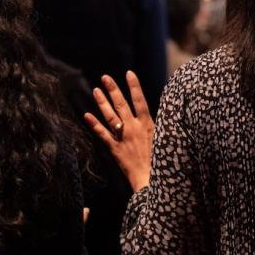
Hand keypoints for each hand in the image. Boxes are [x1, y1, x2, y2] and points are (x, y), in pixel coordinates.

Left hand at [85, 72, 154, 191]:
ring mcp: (123, 138)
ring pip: (110, 116)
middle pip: (121, 104)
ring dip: (102, 102)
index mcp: (148, 125)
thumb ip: (161, 127)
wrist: (152, 181)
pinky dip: (94, 124)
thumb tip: (164, 114)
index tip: (128, 73)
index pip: (140, 101)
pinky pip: (102, 134)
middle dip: (113, 89)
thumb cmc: (164, 163)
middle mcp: (134, 128)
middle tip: (105, 77)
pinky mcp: (115, 149)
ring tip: (95, 90)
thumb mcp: (167, 140)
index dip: (134, 86)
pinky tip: (87, 115)